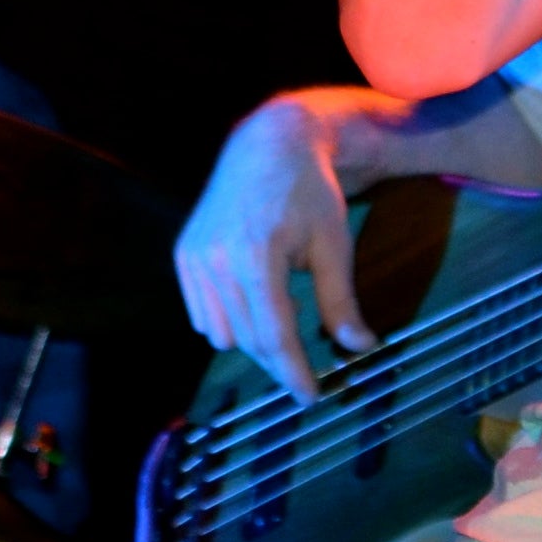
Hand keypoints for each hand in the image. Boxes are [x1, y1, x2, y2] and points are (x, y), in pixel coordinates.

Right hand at [173, 90, 385, 401]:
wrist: (268, 145)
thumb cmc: (309, 193)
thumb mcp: (334, 245)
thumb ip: (340, 301)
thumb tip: (358, 348)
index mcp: (256, 256)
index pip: (273, 334)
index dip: (294, 372)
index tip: (312, 396)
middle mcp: (216, 259)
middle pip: (248, 339)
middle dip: (278, 361)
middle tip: (306, 373)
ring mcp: (194, 257)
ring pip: (221, 333)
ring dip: (253, 340)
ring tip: (283, 319)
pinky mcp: (184, 254)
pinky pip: (202, 314)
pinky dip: (229, 322)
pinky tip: (257, 301)